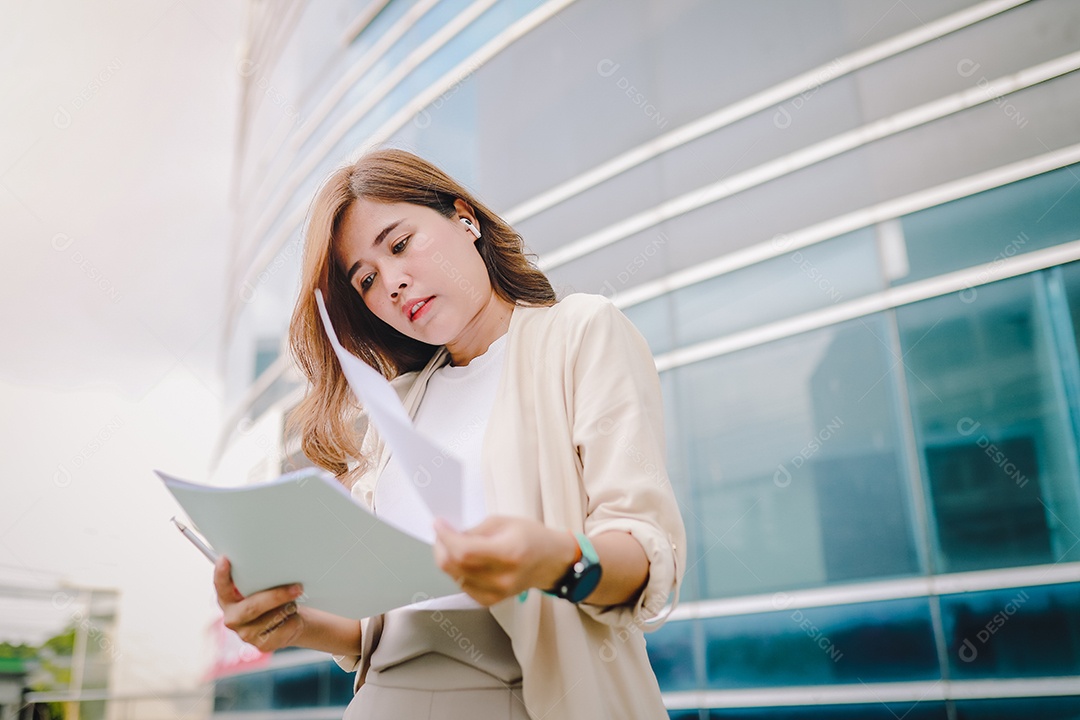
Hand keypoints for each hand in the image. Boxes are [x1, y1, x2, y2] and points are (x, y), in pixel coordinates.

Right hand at [214, 556, 305, 651]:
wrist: (287, 623)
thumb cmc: (272, 599)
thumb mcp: (262, 587)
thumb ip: (257, 579)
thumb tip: (271, 563)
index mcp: (227, 599)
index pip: (221, 586)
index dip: (221, 574)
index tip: (225, 559)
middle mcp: (232, 618)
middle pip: (253, 607)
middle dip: (277, 596)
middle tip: (297, 588)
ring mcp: (246, 634)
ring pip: (273, 617)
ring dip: (288, 607)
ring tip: (290, 603)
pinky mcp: (262, 645)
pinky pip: (284, 628)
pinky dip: (293, 620)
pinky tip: (290, 619)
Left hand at [433, 516, 577, 605]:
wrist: (550, 562)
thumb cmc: (532, 538)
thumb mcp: (504, 522)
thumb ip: (475, 530)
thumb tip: (450, 535)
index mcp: (508, 554)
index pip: (464, 551)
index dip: (446, 537)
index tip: (439, 525)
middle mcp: (502, 578)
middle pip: (455, 567)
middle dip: (442, 547)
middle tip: (444, 534)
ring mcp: (496, 593)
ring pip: (455, 577)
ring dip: (449, 559)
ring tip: (458, 545)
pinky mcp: (491, 601)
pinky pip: (462, 587)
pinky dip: (459, 572)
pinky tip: (467, 562)